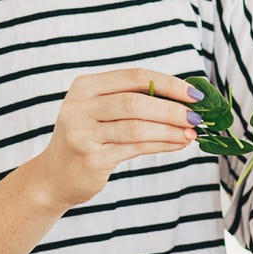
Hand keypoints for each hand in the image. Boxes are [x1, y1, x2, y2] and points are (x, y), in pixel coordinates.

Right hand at [26, 67, 199, 209]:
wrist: (54, 177)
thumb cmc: (88, 139)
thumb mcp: (102, 112)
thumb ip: (135, 102)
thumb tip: (184, 101)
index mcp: (86, 86)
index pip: (134, 77)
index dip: (168, 84)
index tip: (195, 94)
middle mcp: (80, 106)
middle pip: (136, 102)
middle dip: (172, 109)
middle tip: (198, 117)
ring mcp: (83, 133)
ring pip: (136, 127)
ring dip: (170, 130)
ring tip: (192, 133)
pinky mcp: (91, 158)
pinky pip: (135, 148)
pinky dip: (161, 145)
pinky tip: (177, 144)